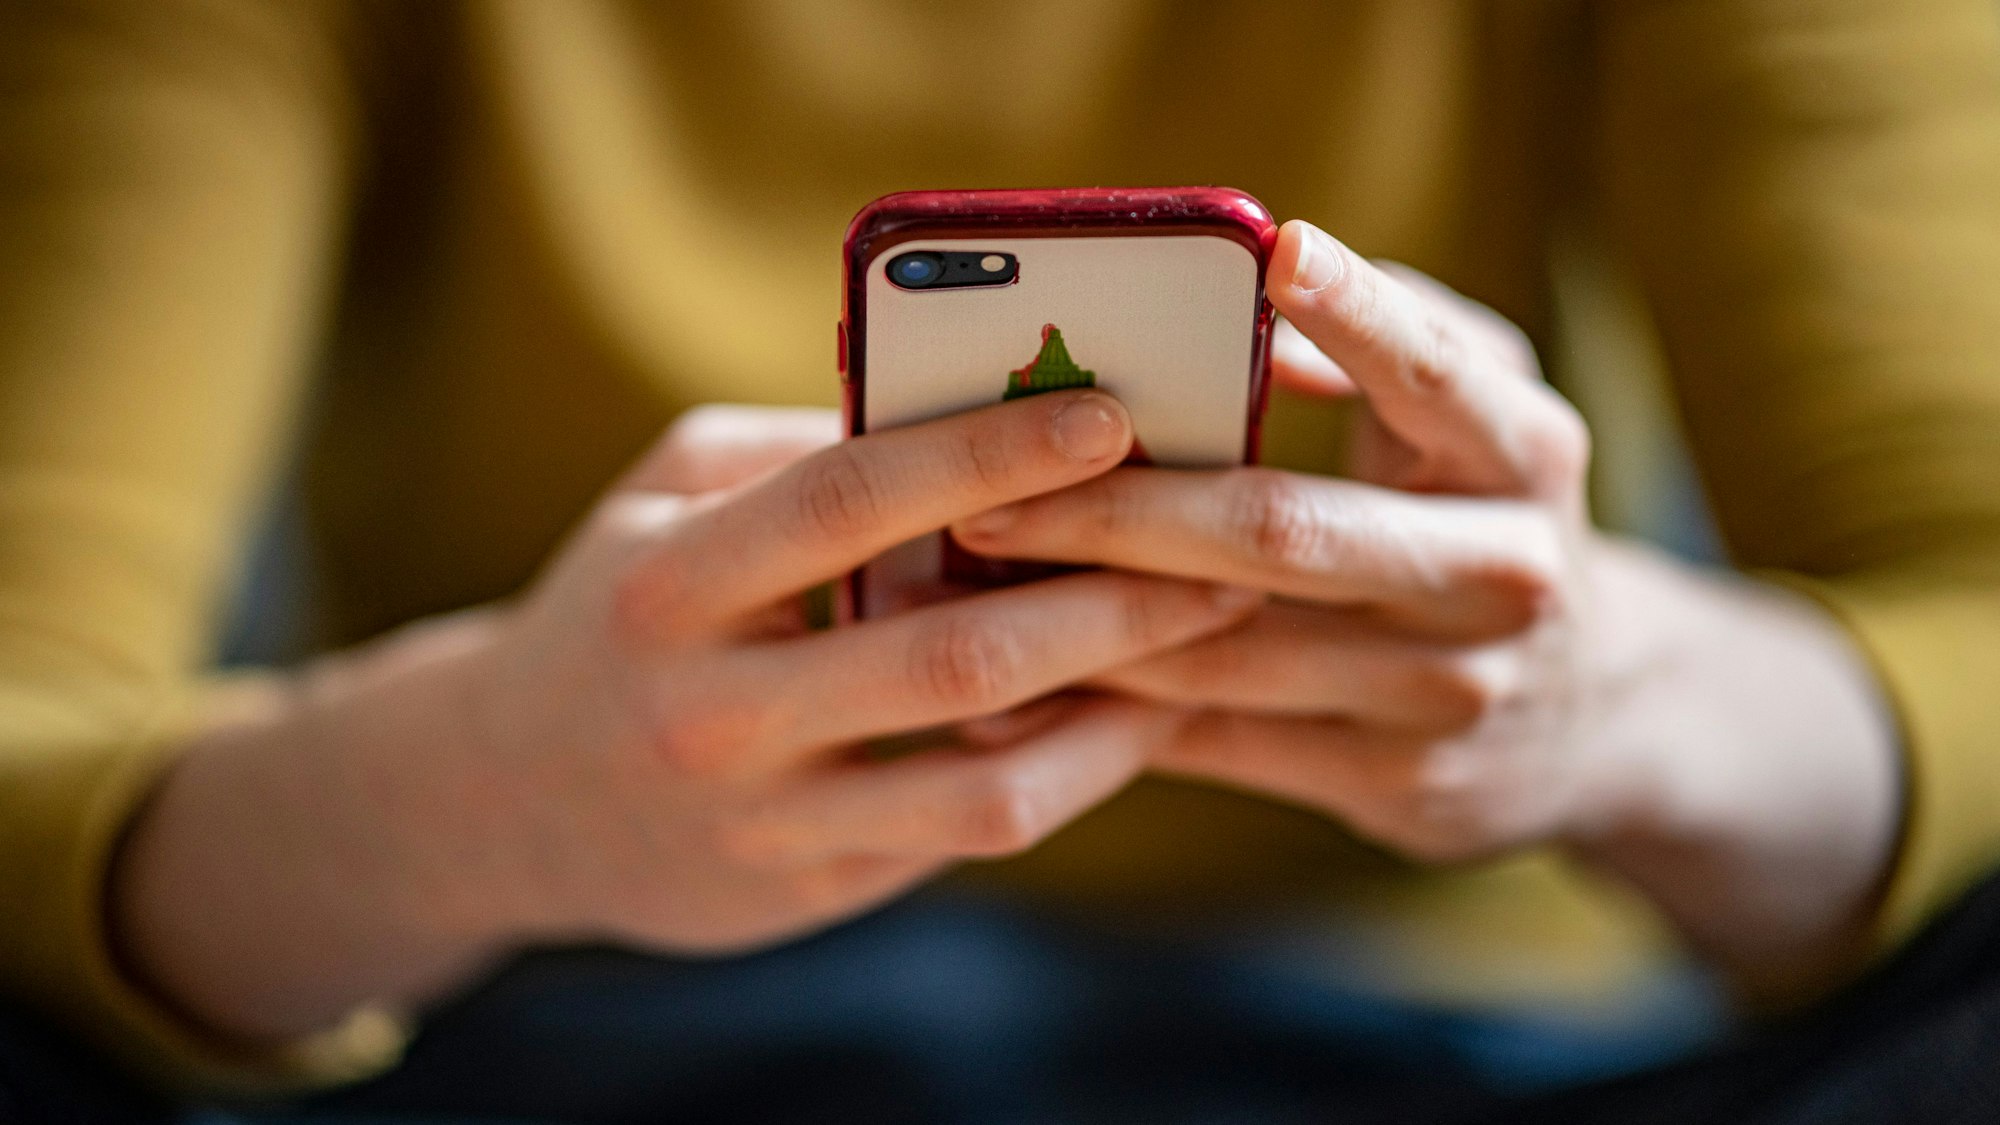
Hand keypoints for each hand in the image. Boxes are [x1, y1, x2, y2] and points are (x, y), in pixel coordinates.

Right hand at [113, 396, 1257, 1038]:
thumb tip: (969, 406)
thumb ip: (799, 451)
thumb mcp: (666, 498)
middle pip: (949, 657)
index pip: (848, 500)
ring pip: (983, 781)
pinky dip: (1065, 772)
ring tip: (1201, 643)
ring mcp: (761, 821)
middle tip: (1223, 552)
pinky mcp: (806, 891)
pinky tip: (1126, 714)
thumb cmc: (619, 608)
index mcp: (671, 584)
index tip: (1110, 417)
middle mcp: (710, 711)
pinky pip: (967, 833)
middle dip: (1109, 599)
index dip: (988, 453)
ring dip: (1117, 711)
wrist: (502, 798)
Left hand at [952, 222, 1899, 992]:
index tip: (1275, 248)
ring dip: (1087, 619)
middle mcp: (1504, 575)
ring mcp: (1452, 694)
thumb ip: (1386, 346)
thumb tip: (1250, 294)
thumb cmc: (1482, 518)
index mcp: (1526, 457)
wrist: (1596, 717)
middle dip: (1118, 512)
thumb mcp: (1477, 422)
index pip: (1435, 375)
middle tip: (988, 498)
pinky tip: (1025, 683)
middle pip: (1284, 534)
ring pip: (1230, 654)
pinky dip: (1116, 713)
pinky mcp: (1403, 786)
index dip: (1358, 312)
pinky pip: (1224, 745)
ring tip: (971, 586)